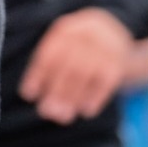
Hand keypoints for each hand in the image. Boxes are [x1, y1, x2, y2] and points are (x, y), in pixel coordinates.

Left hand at [19, 6, 136, 124]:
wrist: (119, 35)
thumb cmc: (84, 48)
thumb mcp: (68, 45)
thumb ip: (50, 65)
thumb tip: (29, 94)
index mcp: (68, 29)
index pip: (49, 52)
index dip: (37, 74)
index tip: (28, 95)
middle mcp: (86, 34)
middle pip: (68, 64)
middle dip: (55, 90)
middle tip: (45, 112)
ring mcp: (104, 47)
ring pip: (84, 74)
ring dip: (72, 98)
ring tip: (62, 117)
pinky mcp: (119, 63)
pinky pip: (104, 82)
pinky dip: (94, 98)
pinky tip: (85, 112)